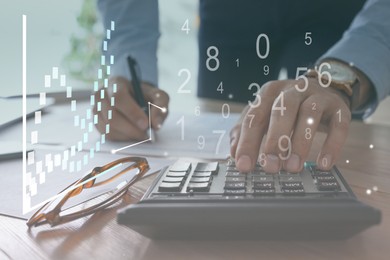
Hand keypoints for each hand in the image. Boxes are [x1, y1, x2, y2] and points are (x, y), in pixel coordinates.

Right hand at [93, 76, 168, 140]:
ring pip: (108, 127)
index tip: (145, 124)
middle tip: (146, 135)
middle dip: (131, 128)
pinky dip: (122, 138)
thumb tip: (156, 125)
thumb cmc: (146, 97)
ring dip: (128, 135)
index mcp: (116, 83)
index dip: (132, 113)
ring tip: (141, 135)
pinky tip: (132, 134)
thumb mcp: (158, 97)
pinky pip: (106, 134)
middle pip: (111, 115)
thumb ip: (160, 107)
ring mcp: (96, 108)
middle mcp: (101, 94)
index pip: (118, 97)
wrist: (134, 98)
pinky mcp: (96, 121)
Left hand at [230, 78, 350, 172]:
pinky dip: (332, 145)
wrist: (323, 89)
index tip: (244, 165)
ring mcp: (318, 96)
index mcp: (269, 92)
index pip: (255, 116)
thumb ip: (246, 130)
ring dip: (301, 143)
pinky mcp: (339, 108)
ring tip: (293, 168)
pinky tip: (323, 165)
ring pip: (310, 114)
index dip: (248, 142)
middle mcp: (293, 90)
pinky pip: (339, 125)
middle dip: (274, 141)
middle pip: (282, 111)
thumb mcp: (264, 114)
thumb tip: (234, 153)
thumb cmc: (286, 108)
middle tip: (270, 167)